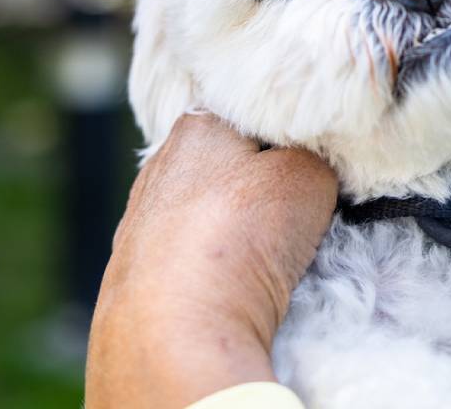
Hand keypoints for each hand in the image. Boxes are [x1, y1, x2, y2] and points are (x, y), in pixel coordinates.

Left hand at [86, 113, 337, 406]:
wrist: (173, 333)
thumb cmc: (238, 238)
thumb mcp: (307, 176)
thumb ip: (312, 159)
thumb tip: (308, 170)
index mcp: (196, 127)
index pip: (254, 117)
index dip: (290, 140)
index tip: (315, 167)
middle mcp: (159, 169)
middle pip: (230, 168)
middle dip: (261, 187)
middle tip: (297, 215)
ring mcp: (140, 225)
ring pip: (208, 216)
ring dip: (235, 232)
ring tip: (265, 260)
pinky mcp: (135, 277)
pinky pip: (190, 260)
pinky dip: (212, 270)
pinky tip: (229, 288)